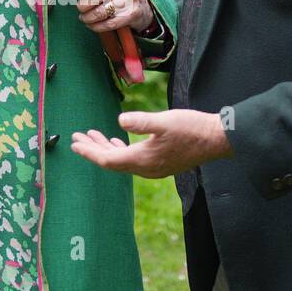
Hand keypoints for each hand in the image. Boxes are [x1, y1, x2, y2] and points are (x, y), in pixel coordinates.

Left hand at [70, 109, 232, 178]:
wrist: (217, 139)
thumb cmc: (192, 128)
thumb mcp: (165, 121)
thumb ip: (141, 122)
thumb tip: (120, 121)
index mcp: (143, 160)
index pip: (108, 160)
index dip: (89, 152)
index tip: (74, 143)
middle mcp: (146, 169)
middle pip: (112, 161)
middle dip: (93, 149)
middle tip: (77, 137)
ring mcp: (154, 167)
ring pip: (122, 160)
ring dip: (106, 147)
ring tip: (92, 135)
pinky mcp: (161, 162)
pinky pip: (133, 159)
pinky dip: (121, 149)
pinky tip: (117, 139)